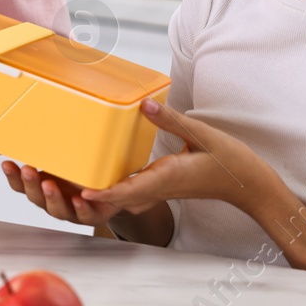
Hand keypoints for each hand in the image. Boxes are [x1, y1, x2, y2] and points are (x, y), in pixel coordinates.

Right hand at [1, 160, 120, 227]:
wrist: (113, 193)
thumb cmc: (84, 176)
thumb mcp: (66, 161)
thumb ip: (52, 150)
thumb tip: (39, 122)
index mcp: (44, 188)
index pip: (23, 185)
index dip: (13, 177)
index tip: (7, 164)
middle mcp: (55, 201)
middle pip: (37, 198)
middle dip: (31, 184)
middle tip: (27, 171)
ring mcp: (72, 211)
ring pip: (58, 210)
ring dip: (53, 197)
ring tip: (49, 185)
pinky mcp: (92, 216)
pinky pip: (86, 215)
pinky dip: (82, 207)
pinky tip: (80, 198)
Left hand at [80, 98, 274, 216]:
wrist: (247, 185)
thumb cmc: (230, 161)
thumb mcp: (201, 134)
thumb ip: (170, 120)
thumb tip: (143, 105)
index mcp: (166, 177)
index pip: (130, 191)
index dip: (105, 194)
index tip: (82, 193)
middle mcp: (157, 188)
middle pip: (115, 201)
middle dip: (88, 199)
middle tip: (58, 187)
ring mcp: (157, 191)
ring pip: (119, 201)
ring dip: (94, 197)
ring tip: (65, 184)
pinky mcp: (158, 188)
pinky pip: (127, 194)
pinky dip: (108, 190)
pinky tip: (94, 178)